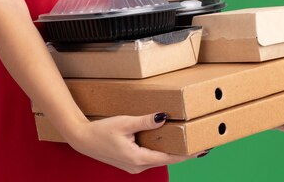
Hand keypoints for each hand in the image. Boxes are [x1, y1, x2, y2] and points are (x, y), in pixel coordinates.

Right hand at [65, 113, 209, 173]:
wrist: (81, 138)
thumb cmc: (101, 131)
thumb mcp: (124, 122)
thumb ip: (145, 121)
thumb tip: (164, 118)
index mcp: (138, 158)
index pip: (170, 157)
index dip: (187, 154)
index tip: (202, 150)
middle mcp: (138, 166)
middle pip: (166, 159)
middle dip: (182, 152)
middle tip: (198, 143)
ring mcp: (133, 166)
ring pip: (157, 158)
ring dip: (169, 150)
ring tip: (184, 141)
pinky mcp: (129, 162)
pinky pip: (148, 157)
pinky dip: (158, 150)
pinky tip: (162, 142)